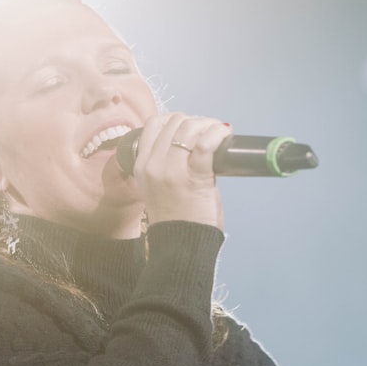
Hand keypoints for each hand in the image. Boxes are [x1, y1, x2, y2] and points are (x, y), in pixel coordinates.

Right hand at [133, 113, 229, 229]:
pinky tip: (224, 135)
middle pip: (174, 122)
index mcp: (142, 165)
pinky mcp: (194, 177)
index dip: (176, 119)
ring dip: (208, 125)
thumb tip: (192, 142)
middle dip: (195, 121)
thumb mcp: (157, 186)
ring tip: (218, 133)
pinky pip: (206, 144)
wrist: (181, 246)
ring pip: (189, 128)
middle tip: (210, 130)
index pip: (154, 124)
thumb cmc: (176, 218)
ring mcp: (172, 171)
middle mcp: (153, 165)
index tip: (191, 127)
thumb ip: (167, 163)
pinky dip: (217, 134)